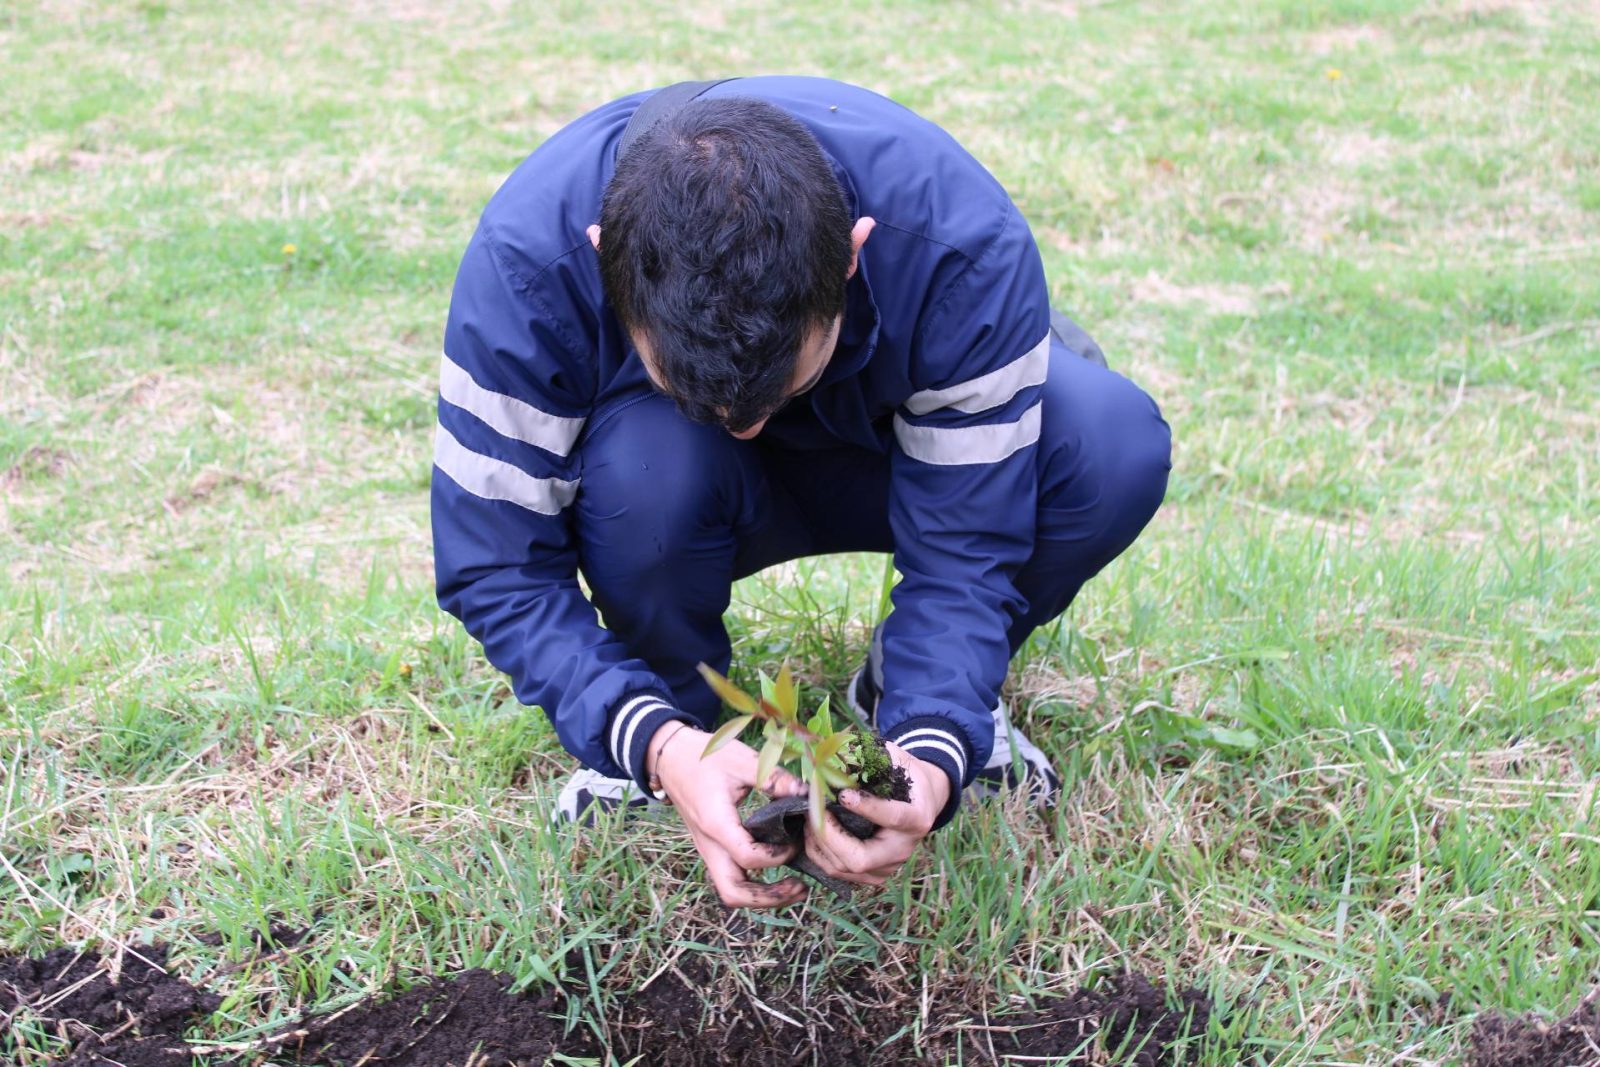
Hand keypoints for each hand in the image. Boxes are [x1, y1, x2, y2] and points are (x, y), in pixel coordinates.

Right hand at [647, 721, 810, 908]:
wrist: (671, 758)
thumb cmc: (704, 756)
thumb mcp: (742, 760)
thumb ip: (775, 779)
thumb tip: (808, 793)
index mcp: (716, 824)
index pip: (748, 858)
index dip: (777, 856)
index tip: (796, 843)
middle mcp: (709, 845)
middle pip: (734, 892)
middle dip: (769, 898)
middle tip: (800, 888)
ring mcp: (708, 850)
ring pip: (731, 890)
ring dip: (762, 897)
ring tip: (793, 888)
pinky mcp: (712, 849)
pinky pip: (731, 877)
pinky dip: (754, 884)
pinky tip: (777, 871)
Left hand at [804, 743, 950, 887]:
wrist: (921, 803)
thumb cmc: (905, 776)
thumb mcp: (896, 759)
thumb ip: (870, 756)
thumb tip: (833, 754)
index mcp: (917, 818)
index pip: (893, 818)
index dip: (868, 808)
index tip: (843, 795)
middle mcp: (903, 849)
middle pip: (860, 858)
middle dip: (829, 836)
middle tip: (811, 812)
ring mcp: (887, 867)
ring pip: (844, 868)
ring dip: (818, 844)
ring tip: (809, 818)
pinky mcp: (873, 875)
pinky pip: (839, 873)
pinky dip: (820, 854)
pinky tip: (813, 832)